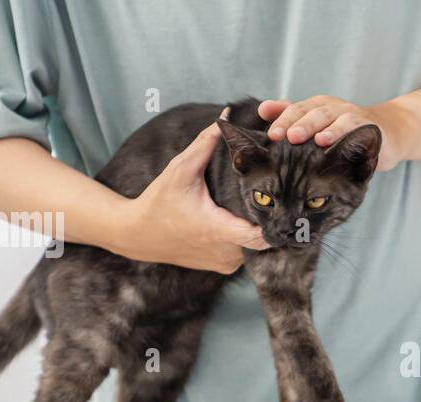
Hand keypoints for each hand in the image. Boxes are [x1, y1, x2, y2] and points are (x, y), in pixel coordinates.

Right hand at [116, 124, 268, 272]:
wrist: (137, 234)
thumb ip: (205, 143)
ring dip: (257, 226)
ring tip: (260, 204)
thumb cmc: (159, 201)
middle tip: (275, 193)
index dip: (277, 217)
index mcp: (220, 230)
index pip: (263, 234)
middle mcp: (228, 253)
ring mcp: (226, 263)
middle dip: (269, 215)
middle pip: (264, 236)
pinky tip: (242, 218)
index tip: (283, 198)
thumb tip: (226, 116)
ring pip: (256, 244)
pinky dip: (245, 236)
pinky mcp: (224, 267)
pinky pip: (245, 252)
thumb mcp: (180, 169)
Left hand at [258, 96, 419, 172]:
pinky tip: (325, 141)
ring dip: (311, 126)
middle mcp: (332, 107)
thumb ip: (293, 118)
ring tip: (296, 137)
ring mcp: (351, 114)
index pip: (295, 110)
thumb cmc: (348, 135)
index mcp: (318, 107)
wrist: (390, 135)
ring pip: (328, 117)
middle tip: (277, 136)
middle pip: (308, 112)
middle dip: (292, 123)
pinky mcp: (368, 125)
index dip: (281, 120)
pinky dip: (338, 132)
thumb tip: (263, 109)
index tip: (268, 134)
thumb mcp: (320, 129)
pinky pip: (351, 126)